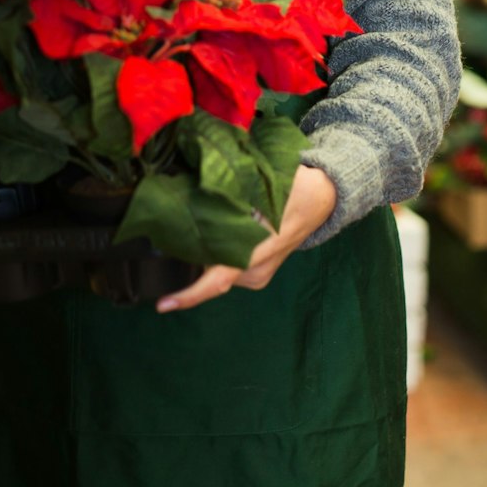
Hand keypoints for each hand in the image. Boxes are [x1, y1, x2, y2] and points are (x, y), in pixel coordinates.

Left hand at [156, 165, 337, 313]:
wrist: (323, 199)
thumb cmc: (296, 188)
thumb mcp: (267, 183)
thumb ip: (235, 190)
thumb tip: (201, 183)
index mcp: (260, 250)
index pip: (219, 278)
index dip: (191, 293)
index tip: (164, 303)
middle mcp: (256, 269)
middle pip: (210, 272)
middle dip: (187, 258)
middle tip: (170, 230)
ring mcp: (257, 275)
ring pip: (217, 269)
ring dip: (203, 253)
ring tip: (196, 224)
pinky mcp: (256, 273)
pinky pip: (226, 268)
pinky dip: (216, 255)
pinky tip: (213, 234)